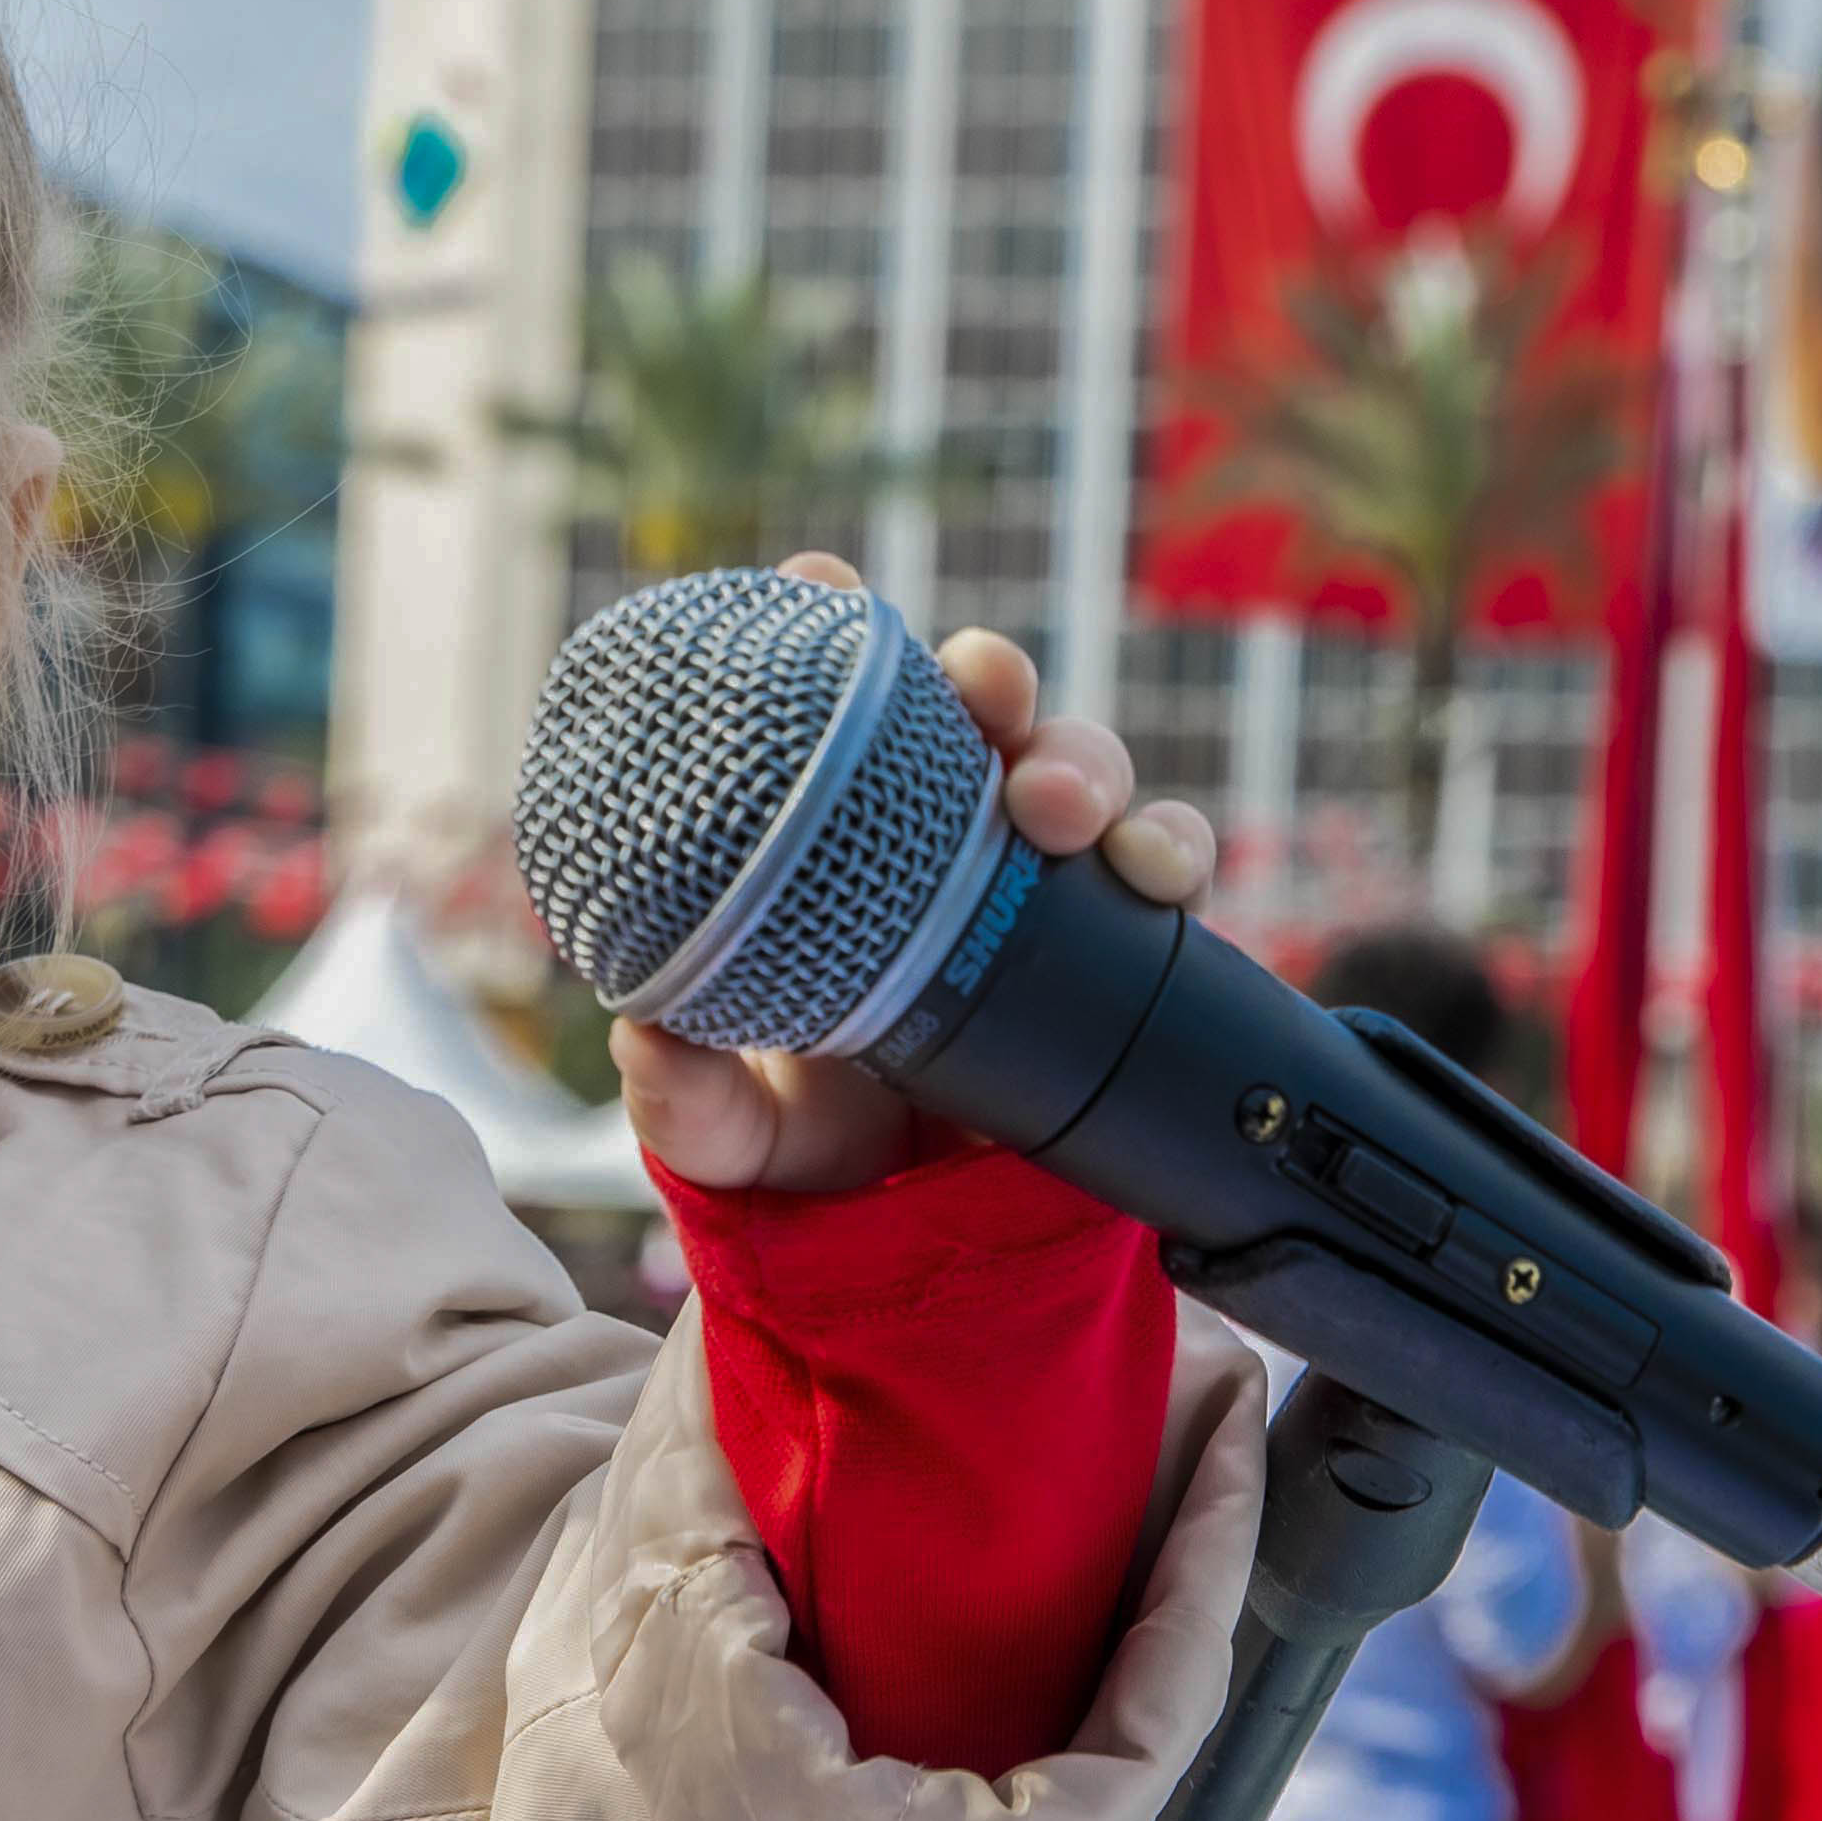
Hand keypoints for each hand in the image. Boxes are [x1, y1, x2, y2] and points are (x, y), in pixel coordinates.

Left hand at [616, 553, 1217, 1194]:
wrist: (903, 1239)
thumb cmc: (791, 1141)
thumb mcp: (720, 1126)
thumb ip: (681, 1089)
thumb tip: (650, 1034)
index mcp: (829, 840)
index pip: (835, 703)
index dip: (831, 621)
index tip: (818, 581)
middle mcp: (937, 839)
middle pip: (975, 709)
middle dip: (990, 676)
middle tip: (987, 697)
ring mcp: (1031, 885)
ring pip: (1077, 768)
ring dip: (1080, 762)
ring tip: (1057, 812)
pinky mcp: (1114, 947)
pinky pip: (1163, 871)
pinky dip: (1170, 851)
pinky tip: (1153, 875)